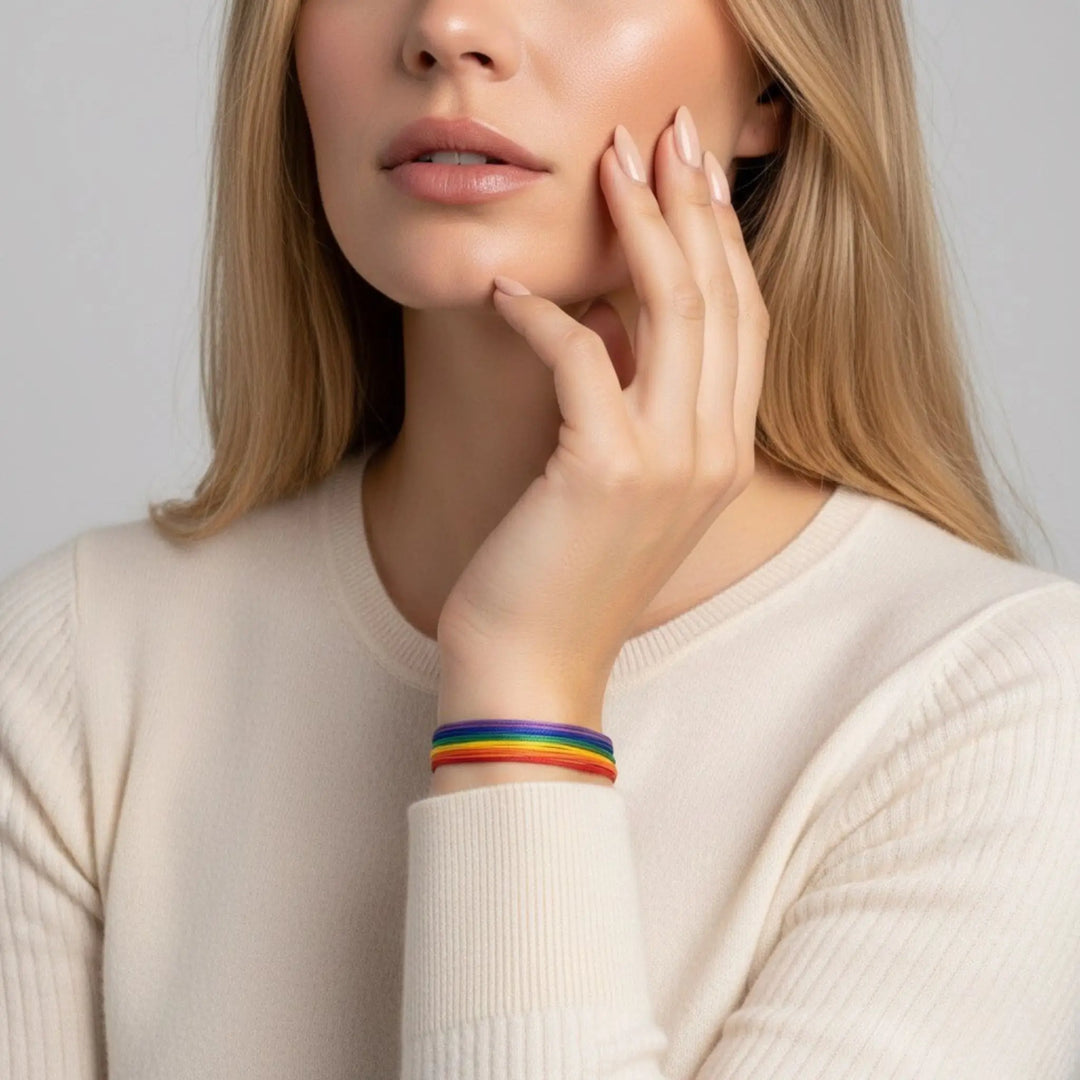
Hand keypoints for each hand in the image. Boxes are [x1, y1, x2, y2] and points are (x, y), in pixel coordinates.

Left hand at [436, 106, 769, 716]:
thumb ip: (642, 418)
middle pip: (720, 298)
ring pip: (672, 310)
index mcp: (724, 455)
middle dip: (694, 206)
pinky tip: (505, 288)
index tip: (696, 178)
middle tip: (663, 136)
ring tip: (609, 163)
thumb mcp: (624, 494)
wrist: (534, 671)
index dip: (724, 242)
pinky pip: (582, 355)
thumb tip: (614, 331)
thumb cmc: (565, 581)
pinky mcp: (604, 469)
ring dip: (638, 226)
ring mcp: (669, 462)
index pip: (744, 324)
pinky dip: (542, 313)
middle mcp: (714, 453)